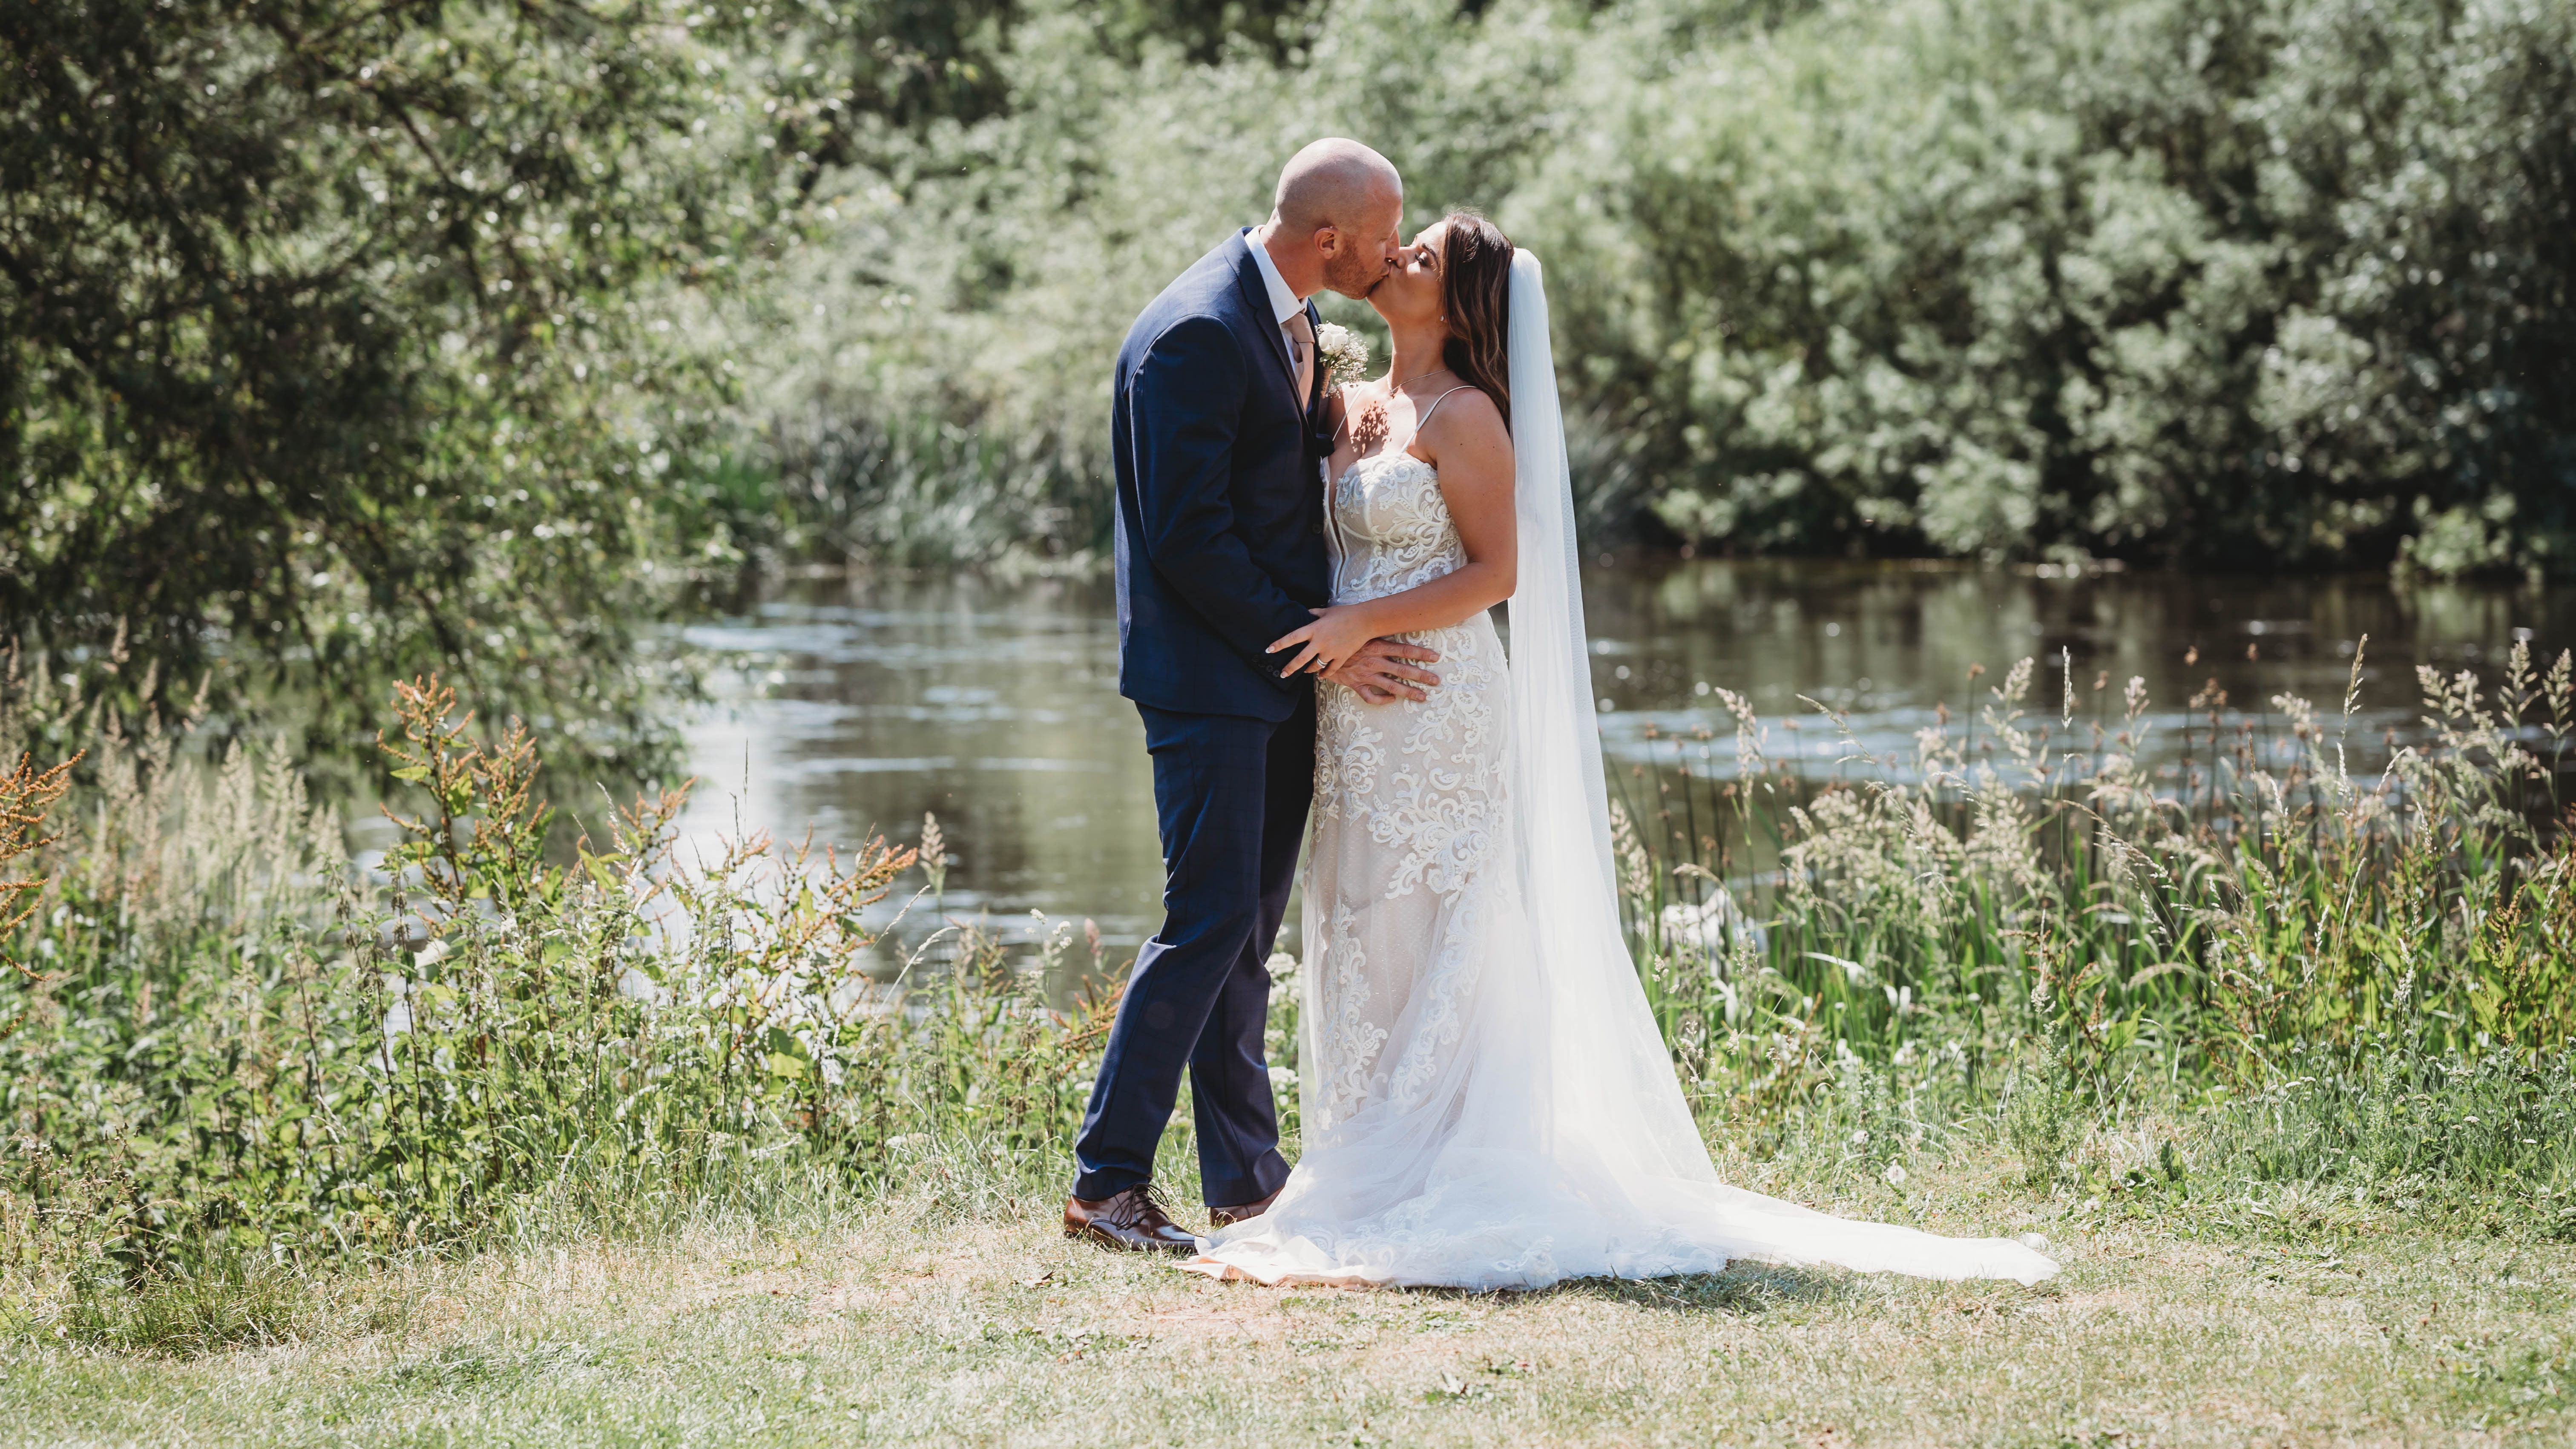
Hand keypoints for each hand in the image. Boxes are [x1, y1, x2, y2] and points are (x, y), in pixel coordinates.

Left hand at [1267, 604, 1379, 679]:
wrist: (1366, 620)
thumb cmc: (1345, 613)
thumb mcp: (1326, 611)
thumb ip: (1314, 614)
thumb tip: (1306, 613)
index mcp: (1314, 629)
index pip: (1292, 638)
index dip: (1279, 644)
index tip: (1268, 650)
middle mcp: (1320, 642)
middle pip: (1300, 659)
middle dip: (1289, 668)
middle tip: (1282, 674)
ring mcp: (1331, 651)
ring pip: (1315, 666)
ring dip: (1308, 670)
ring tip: (1304, 672)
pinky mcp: (1341, 657)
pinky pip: (1330, 670)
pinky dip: (1324, 674)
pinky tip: (1320, 675)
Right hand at [1320, 637, 1441, 704]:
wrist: (1318, 647)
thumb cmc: (1341, 633)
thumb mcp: (1360, 628)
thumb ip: (1375, 625)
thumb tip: (1392, 613)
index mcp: (1377, 646)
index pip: (1404, 650)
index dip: (1421, 653)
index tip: (1436, 657)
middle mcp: (1374, 661)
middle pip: (1403, 670)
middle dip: (1422, 676)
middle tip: (1436, 681)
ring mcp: (1366, 674)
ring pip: (1392, 686)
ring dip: (1409, 692)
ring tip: (1423, 697)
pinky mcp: (1355, 684)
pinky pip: (1370, 696)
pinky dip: (1382, 699)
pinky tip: (1391, 700)